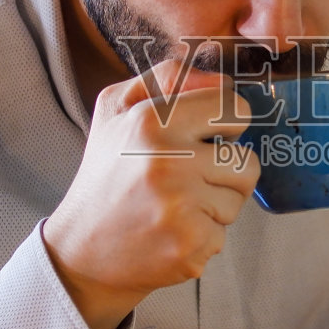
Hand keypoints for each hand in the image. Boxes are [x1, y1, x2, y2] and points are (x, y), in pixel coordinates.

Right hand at [41, 58, 260, 328]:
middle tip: (187, 179)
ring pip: (238, 200)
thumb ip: (168, 77)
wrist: (82, 250)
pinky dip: (203, 235)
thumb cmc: (106, 174)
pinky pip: (224, 233)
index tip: (206, 137)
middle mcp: (167, 162)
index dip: (225, 125)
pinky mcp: (189, 245)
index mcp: (152, 120)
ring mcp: (180, 207)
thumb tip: (222, 79)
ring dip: (214, 205)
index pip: (234, 109)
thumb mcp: (117, 108)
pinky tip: (169, 232)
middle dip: (224, 172)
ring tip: (174, 206)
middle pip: (247, 162)